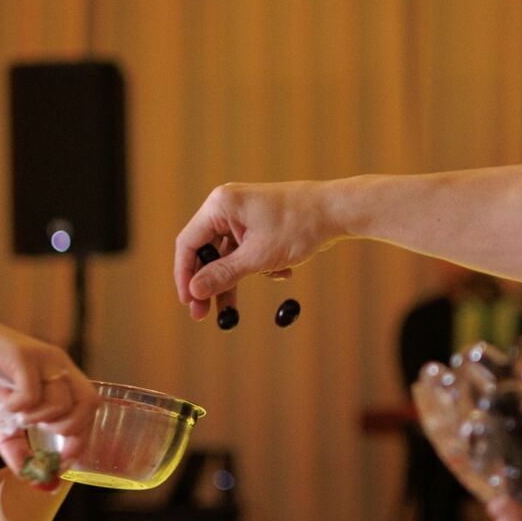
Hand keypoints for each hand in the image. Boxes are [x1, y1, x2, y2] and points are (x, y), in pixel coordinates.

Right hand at [0, 301, 96, 460]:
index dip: (82, 438)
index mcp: (64, 374)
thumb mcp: (4, 420)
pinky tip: (4, 400)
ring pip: (60, 401)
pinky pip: (31, 391)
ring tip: (16, 412)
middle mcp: (59, 363)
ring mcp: (41, 357)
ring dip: (37, 418)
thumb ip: (20, 450)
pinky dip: (18, 406)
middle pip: (87, 404)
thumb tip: (36, 482)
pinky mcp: (19, 355)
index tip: (61, 459)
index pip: (91, 407)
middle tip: (37, 431)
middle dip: (66, 430)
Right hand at [173, 181, 335, 319]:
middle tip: (202, 314)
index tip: (188, 303)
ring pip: (227, 255)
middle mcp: (227, 206)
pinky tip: (282, 272)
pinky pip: (245, 251)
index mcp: (220, 205)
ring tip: (231, 313)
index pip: (189, 243)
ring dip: (233, 281)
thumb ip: (223, 275)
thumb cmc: (298, 227)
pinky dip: (256, 267)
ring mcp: (243, 215)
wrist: (337, 212)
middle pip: (206, 251)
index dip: (184, 275)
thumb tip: (194, 291)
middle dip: (208, 283)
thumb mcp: (258, 257)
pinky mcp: (259, 224)